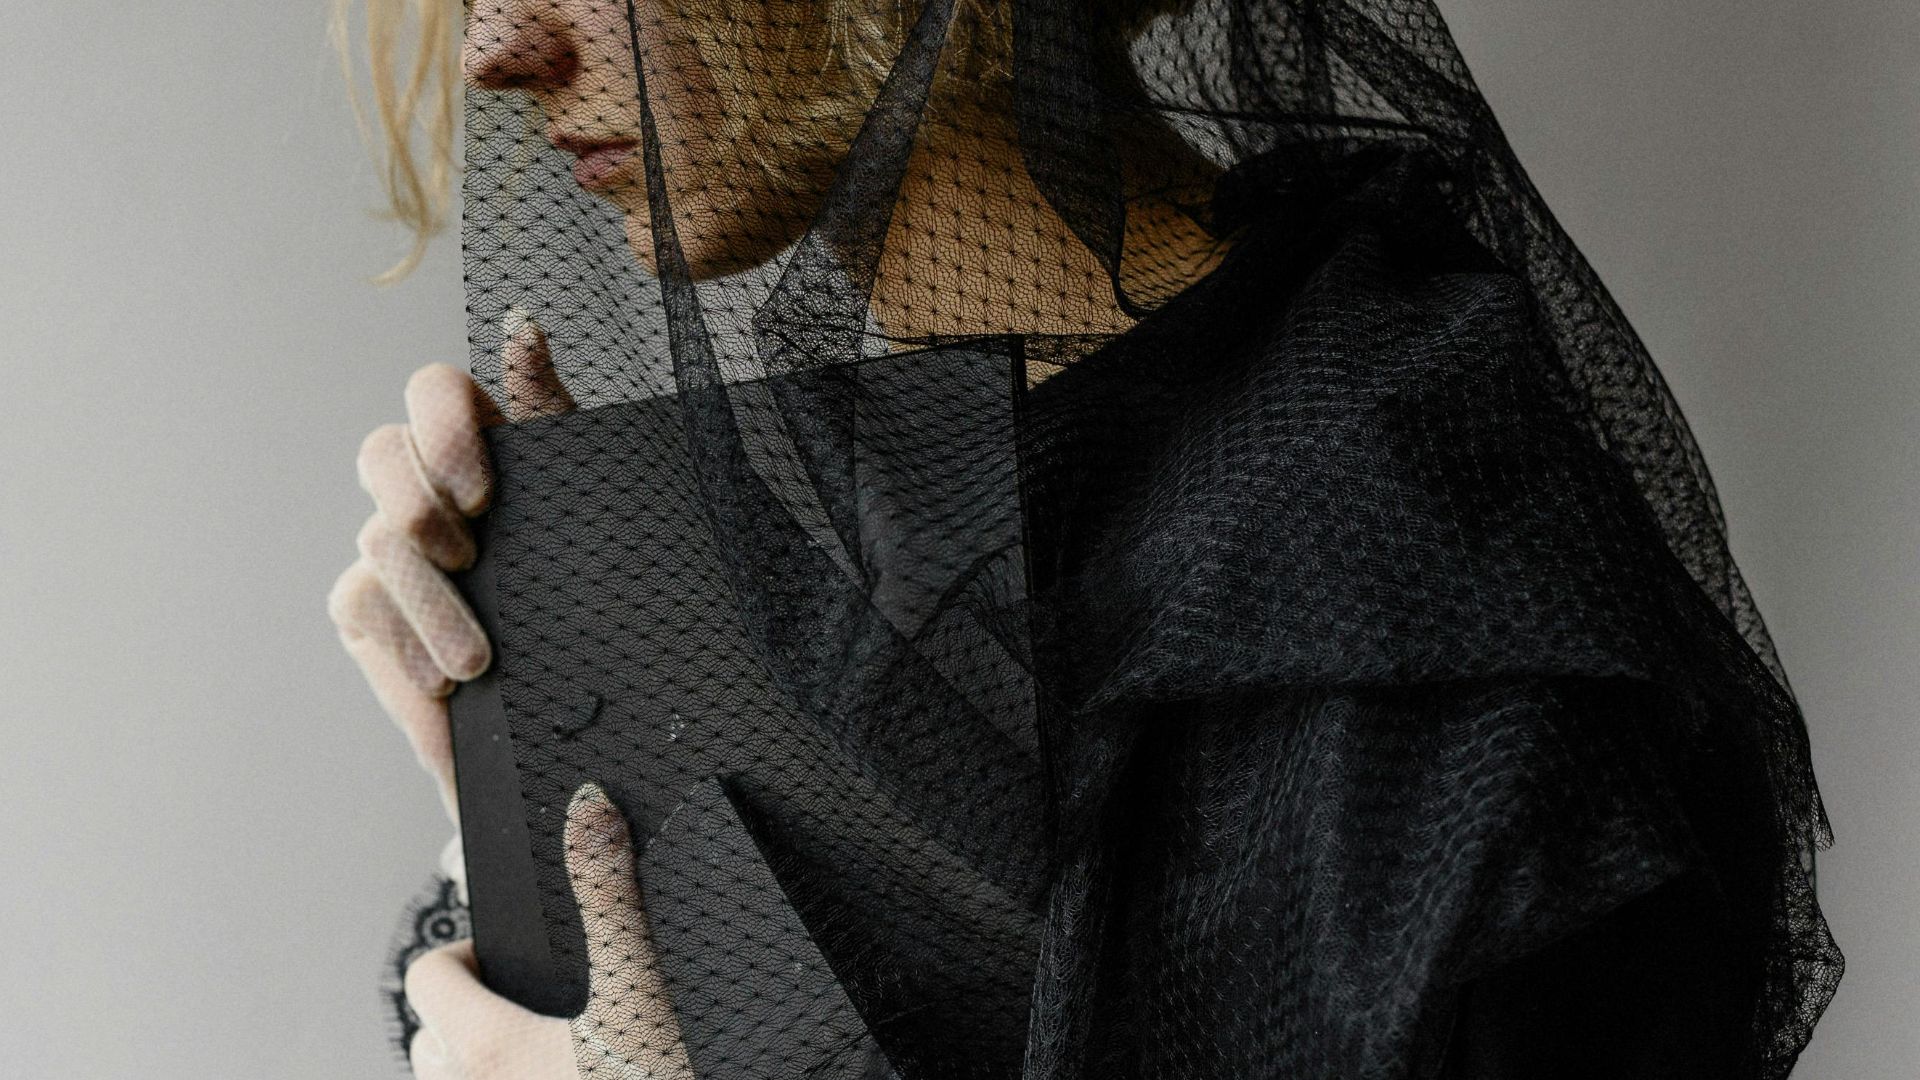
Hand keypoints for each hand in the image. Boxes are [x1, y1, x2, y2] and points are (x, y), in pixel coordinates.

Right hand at [328, 310, 576, 824]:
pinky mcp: (369, 616)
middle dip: (418, 505)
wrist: (597, 720)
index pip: (436, 392)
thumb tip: (523, 325)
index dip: (443, 426)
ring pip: (373, 542)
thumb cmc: (609, 596)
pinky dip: (403, 657)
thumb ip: (556, 416)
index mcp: (491, 448)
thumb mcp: (603, 505)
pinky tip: (446, 693)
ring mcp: (390, 551)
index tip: (485, 493)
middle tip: (470, 560)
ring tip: (478, 664)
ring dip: (427, 605)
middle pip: (381, 453)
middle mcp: (431, 488)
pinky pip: (361, 615)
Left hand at [403, 782, 695, 1079]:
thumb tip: (587, 809)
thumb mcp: (642, 986)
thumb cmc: (665, 1073)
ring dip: (474, 1065)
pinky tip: (554, 1076)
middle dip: (464, 1015)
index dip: (461, 956)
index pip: (425, 980)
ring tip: (535, 1053)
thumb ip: (609, 895)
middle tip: (525, 1007)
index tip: (501, 960)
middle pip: (428, 1039)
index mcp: (492, 1051)